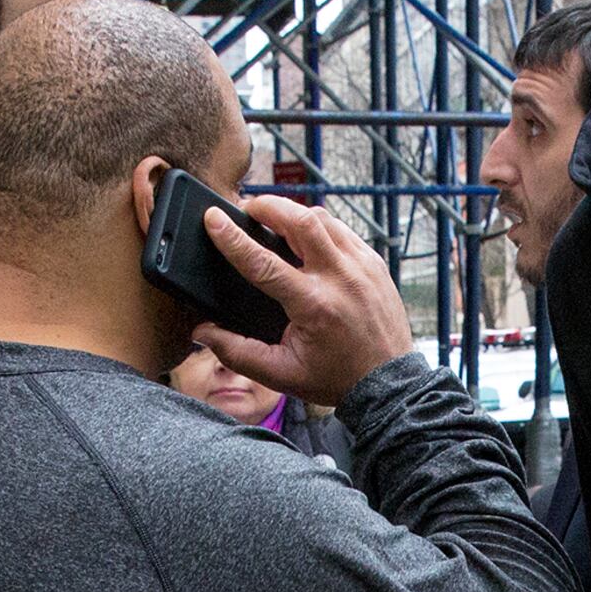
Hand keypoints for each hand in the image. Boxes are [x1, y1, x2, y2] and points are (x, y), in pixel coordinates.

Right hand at [190, 190, 414, 406]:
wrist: (388, 385)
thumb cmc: (336, 378)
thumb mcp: (281, 374)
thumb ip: (237, 352)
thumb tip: (202, 332)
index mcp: (314, 305)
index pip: (263, 262)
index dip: (233, 238)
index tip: (213, 219)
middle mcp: (341, 278)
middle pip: (300, 220)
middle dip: (268, 206)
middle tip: (246, 209)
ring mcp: (362, 266)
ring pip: (323, 218)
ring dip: (294, 213)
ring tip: (274, 220)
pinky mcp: (375, 263)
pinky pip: (343, 230)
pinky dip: (320, 226)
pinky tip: (306, 236)